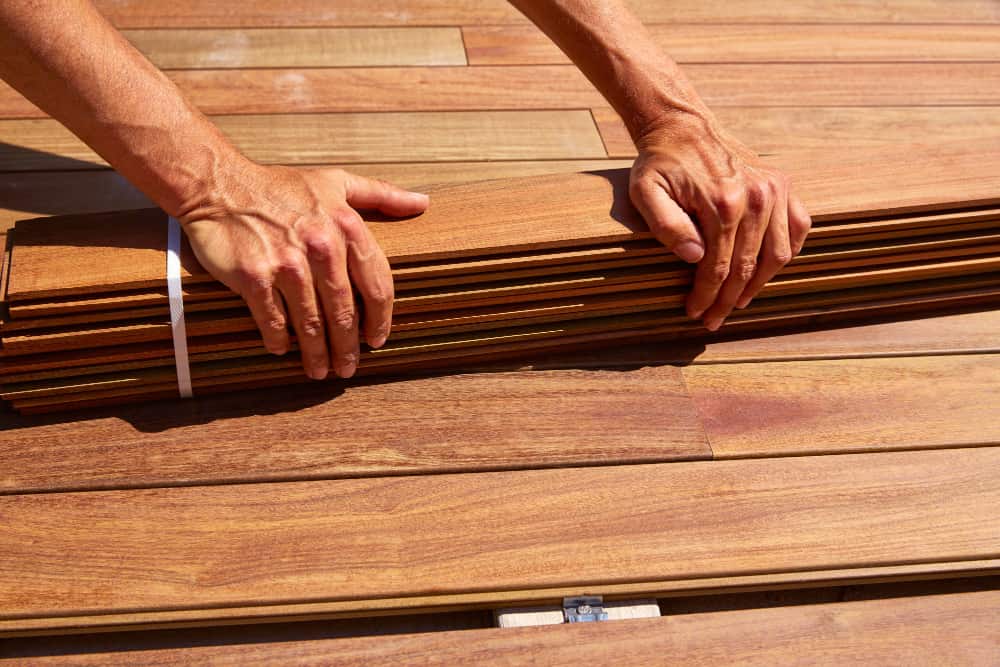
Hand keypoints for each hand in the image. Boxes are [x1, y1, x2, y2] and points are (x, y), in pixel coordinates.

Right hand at [178, 161, 428, 379]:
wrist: (218, 183)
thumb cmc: (280, 186)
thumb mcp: (336, 182)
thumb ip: (382, 194)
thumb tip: (422, 202)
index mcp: (346, 227)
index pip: (377, 285)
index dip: (380, 319)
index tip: (377, 340)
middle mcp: (321, 247)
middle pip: (345, 311)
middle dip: (348, 346)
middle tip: (348, 369)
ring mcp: (287, 263)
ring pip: (311, 322)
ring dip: (317, 353)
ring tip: (320, 371)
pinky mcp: (254, 277)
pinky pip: (273, 320)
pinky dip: (278, 339)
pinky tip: (281, 349)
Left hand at [628, 111, 811, 329]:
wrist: (682, 127)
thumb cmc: (660, 163)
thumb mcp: (646, 192)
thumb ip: (666, 225)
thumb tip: (695, 258)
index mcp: (723, 202)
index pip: (718, 268)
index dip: (707, 296)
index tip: (695, 314)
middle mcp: (756, 197)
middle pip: (747, 267)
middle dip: (729, 299)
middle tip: (713, 319)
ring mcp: (774, 189)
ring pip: (778, 255)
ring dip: (759, 284)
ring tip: (738, 302)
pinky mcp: (783, 183)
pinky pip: (798, 227)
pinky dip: (787, 252)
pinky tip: (766, 270)